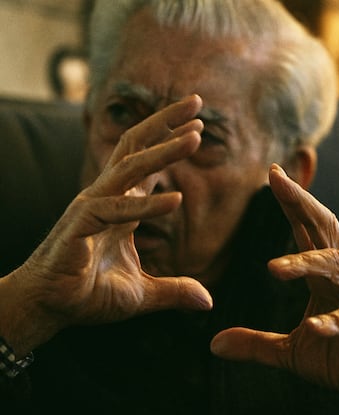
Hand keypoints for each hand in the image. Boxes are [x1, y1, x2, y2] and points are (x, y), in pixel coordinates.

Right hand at [1, 95, 211, 354]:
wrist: (51, 307)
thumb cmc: (89, 294)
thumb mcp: (143, 292)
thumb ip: (175, 290)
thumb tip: (207, 301)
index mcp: (120, 206)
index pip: (143, 161)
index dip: (168, 140)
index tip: (197, 126)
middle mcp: (106, 197)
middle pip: (135, 147)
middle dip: (166, 122)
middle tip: (197, 102)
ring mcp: (92, 207)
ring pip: (129, 168)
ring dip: (164, 150)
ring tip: (196, 136)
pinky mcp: (81, 224)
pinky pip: (117, 209)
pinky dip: (147, 206)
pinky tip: (175, 200)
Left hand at [211, 164, 338, 410]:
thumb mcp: (292, 352)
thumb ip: (256, 344)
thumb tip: (214, 345)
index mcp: (327, 276)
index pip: (307, 231)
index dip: (291, 203)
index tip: (272, 174)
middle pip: (324, 229)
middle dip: (301, 202)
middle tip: (276, 179)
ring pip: (335, 266)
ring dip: (305, 264)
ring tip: (274, 269)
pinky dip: (333, 322)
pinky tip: (314, 328)